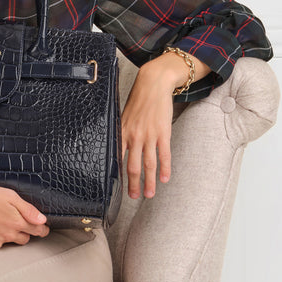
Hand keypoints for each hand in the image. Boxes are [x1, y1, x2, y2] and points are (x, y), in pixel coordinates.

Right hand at [0, 184, 48, 250]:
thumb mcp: (9, 196)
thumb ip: (28, 209)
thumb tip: (42, 220)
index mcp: (17, 222)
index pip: (38, 231)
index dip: (42, 229)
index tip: (43, 228)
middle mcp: (8, 236)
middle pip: (25, 239)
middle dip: (24, 231)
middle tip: (15, 221)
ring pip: (8, 242)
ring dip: (7, 235)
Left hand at [121, 51, 208, 198]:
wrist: (153, 84)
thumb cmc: (138, 100)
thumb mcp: (124, 115)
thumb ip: (122, 132)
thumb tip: (119, 148)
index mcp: (122, 132)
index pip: (117, 158)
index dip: (117, 175)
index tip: (116, 188)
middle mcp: (133, 136)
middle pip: (132, 166)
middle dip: (133, 184)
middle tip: (133, 197)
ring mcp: (148, 135)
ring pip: (148, 164)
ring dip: (149, 182)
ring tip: (149, 194)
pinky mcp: (162, 132)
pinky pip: (164, 155)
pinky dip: (164, 168)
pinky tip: (165, 178)